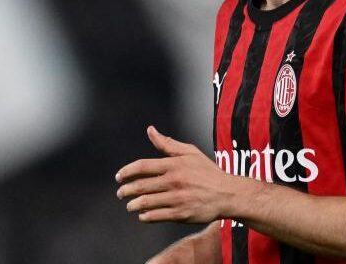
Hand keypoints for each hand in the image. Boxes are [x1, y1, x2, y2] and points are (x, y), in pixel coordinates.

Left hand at [116, 126, 231, 223]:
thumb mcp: (190, 152)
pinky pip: (157, 216)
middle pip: (140, 186)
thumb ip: (167, 144)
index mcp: (173, 165)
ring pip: (146, 203)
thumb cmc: (208, 172)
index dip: (126, 172)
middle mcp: (173, 181)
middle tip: (120, 193)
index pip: (142, 166)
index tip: (118, 177)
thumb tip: (150, 130)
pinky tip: (142, 215)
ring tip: (130, 206)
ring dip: (133, 205)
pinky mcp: (181, 214)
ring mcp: (177, 198)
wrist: (227, 194)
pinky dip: (146, 216)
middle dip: (126, 191)